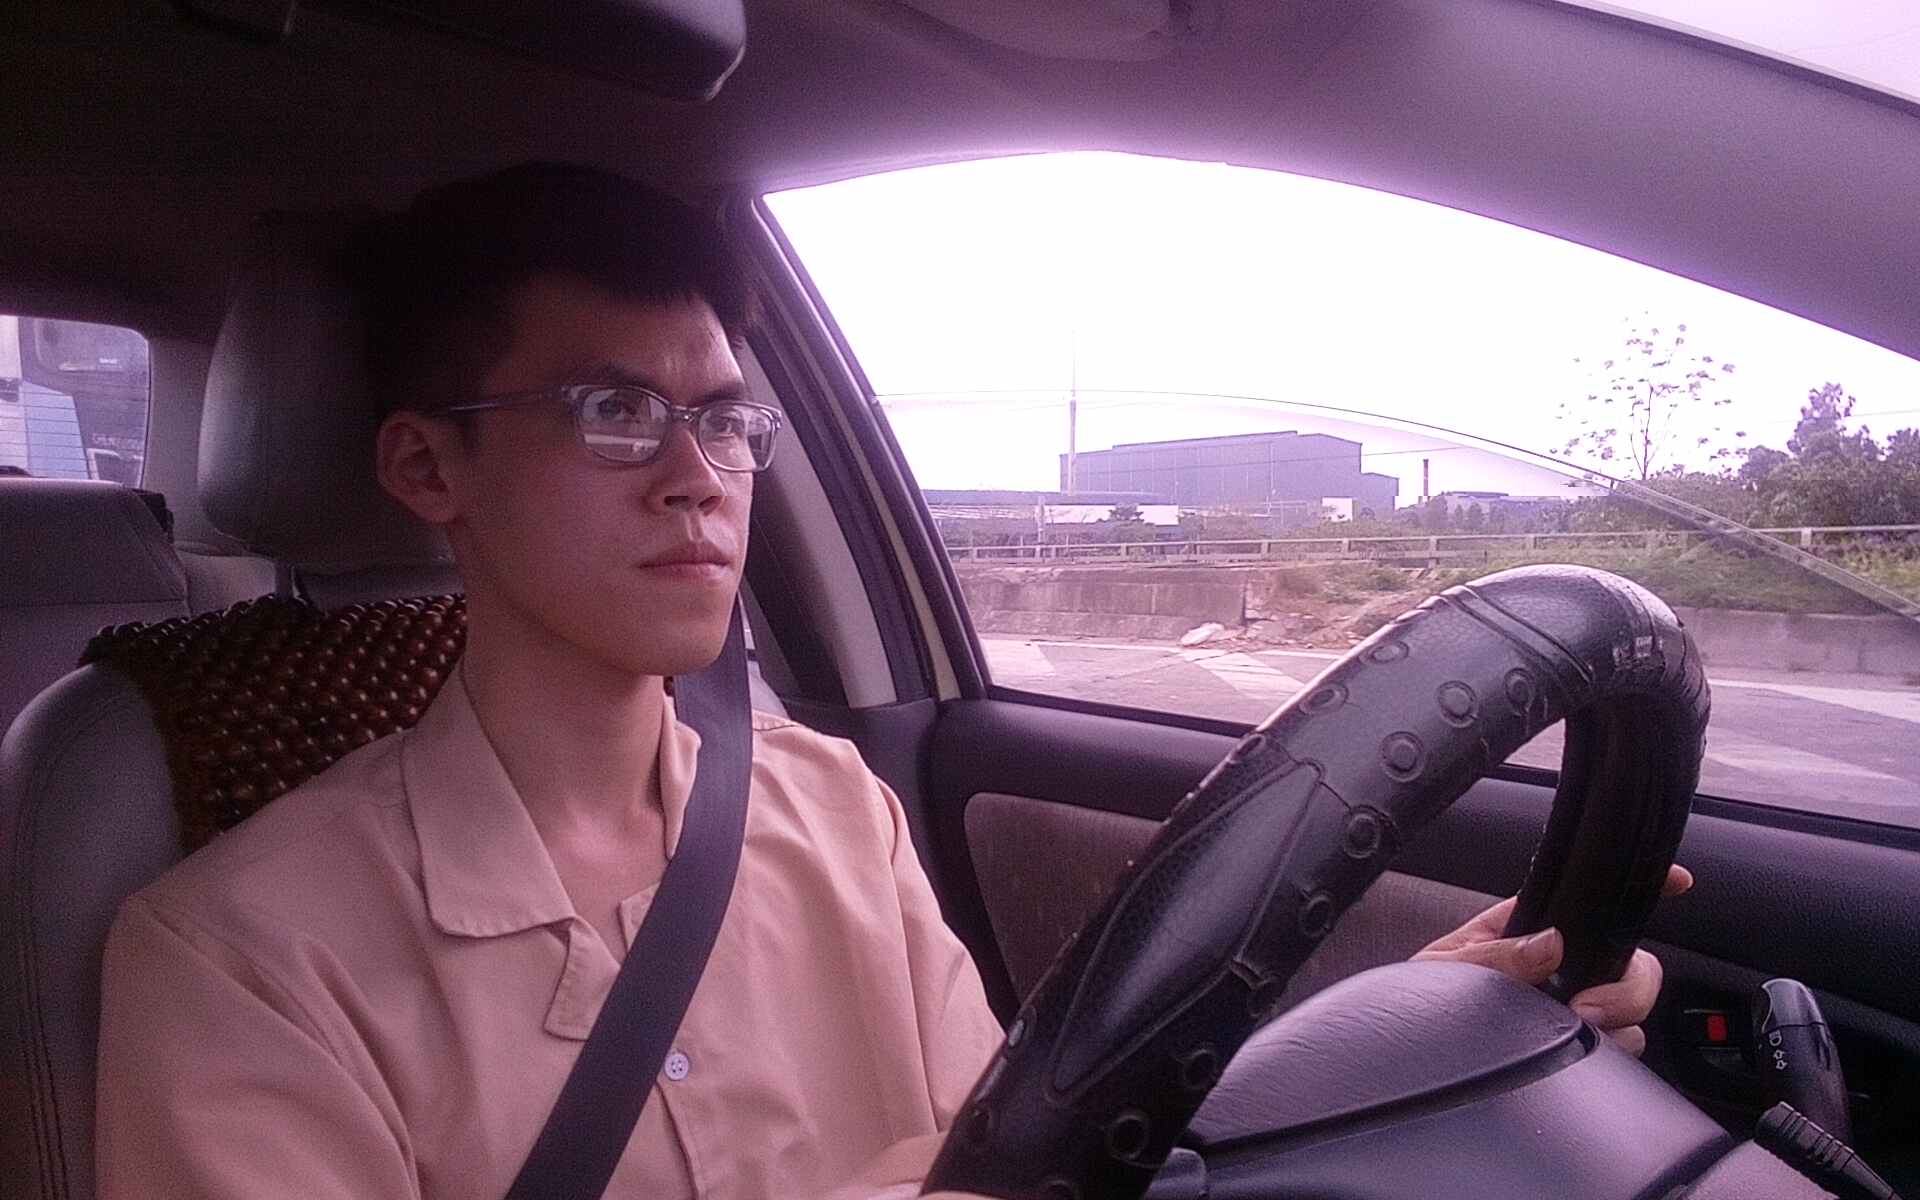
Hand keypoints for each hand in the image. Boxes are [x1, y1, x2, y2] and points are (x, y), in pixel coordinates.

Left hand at [1412, 865, 1693, 1055]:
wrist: (1409, 1057)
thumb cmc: (1418, 1004)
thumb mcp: (1445, 970)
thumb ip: (1494, 955)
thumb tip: (1550, 942)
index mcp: (1529, 932)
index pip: (1589, 902)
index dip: (1638, 890)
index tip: (1678, 881)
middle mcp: (1563, 970)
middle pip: (1632, 963)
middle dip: (1629, 987)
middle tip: (1586, 1011)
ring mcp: (1575, 1011)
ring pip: (1632, 1012)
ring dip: (1617, 1024)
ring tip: (1572, 1037)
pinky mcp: (1579, 1052)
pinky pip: (1621, 1051)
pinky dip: (1612, 1056)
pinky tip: (1579, 1062)